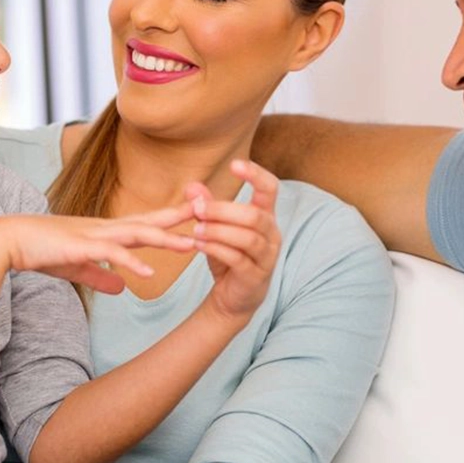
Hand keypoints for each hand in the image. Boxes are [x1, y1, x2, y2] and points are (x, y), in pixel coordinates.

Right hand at [0, 204, 195, 293]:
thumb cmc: (42, 251)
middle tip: (212, 212)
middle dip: (181, 217)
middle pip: (151, 221)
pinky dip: (130, 262)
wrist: (9, 242)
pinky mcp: (80, 246)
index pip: (148, 224)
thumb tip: (124, 287)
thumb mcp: (78, 268)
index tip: (200, 215)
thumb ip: (102, 276)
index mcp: (108, 232)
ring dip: (164, 239)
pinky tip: (147, 272)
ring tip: (191, 245)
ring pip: (137, 233)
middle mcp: (106, 228)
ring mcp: (94, 235)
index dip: (174, 220)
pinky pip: (110, 254)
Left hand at [189, 160, 280, 320]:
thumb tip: (191, 186)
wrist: (233, 298)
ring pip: (247, 237)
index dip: (255, 174)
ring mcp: (267, 257)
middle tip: (197, 209)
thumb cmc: (228, 258)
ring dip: (218, 231)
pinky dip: (216, 249)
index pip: (270, 188)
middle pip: (254, 215)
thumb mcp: (215, 230)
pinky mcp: (255, 276)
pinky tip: (198, 245)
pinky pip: (238, 259)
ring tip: (196, 230)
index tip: (233, 164)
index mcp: (265, 217)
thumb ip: (207, 208)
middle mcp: (271, 234)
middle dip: (223, 210)